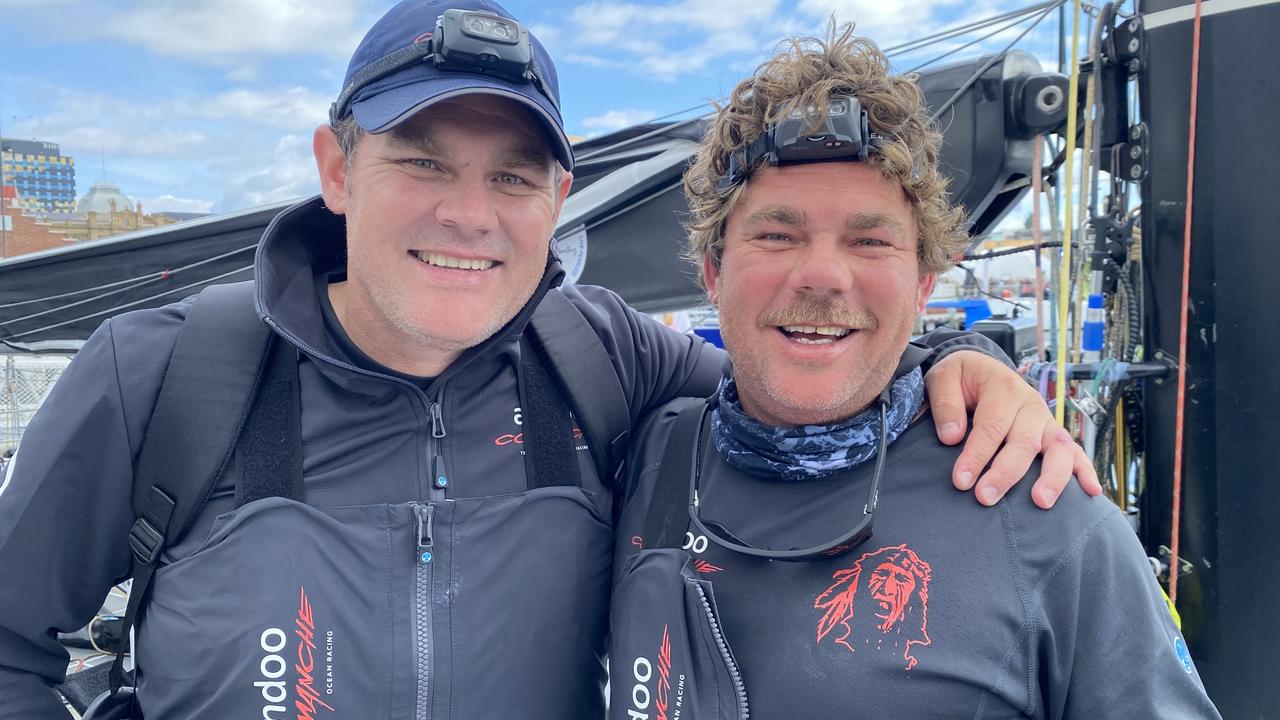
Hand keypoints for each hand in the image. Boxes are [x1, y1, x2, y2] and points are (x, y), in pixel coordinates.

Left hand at [924, 351, 1101, 507]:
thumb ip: (945, 404)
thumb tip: (952, 436)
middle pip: (1024, 441)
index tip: (961, 480)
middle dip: (1005, 473)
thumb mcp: (942, 377)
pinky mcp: (1053, 433)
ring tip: (1040, 502)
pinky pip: (1075, 452)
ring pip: (1058, 448)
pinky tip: (1091, 492)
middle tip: (985, 497)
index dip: (976, 455)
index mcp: (1004, 387)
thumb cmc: (960, 378)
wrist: (979, 368)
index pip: (992, 425)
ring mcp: (1046, 420)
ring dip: (1051, 477)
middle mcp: (1030, 404)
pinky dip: (1086, 471)